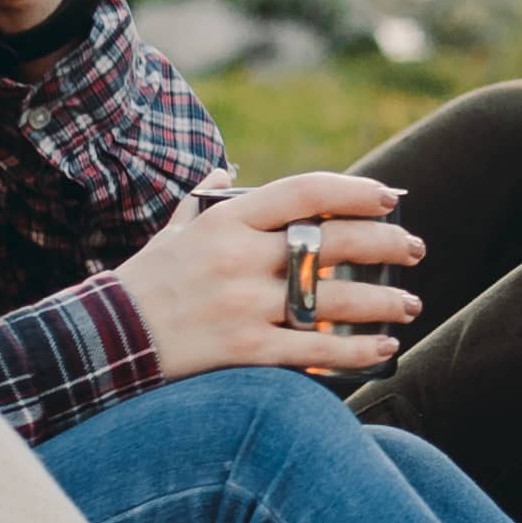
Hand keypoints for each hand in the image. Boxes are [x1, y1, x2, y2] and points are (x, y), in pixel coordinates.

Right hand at [114, 169, 424, 379]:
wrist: (104, 340)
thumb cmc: (143, 283)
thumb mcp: (171, 232)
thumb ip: (203, 200)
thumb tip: (226, 171)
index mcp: (226, 221)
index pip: (304, 193)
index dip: (354, 192)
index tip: (389, 198)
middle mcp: (240, 258)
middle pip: (332, 244)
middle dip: (386, 244)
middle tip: (417, 249)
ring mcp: (244, 304)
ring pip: (333, 301)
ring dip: (382, 303)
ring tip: (410, 303)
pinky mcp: (245, 350)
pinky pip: (313, 350)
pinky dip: (355, 351)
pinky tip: (383, 349)